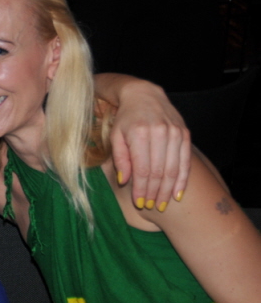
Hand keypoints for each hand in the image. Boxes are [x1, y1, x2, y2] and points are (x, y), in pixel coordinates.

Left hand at [108, 81, 190, 210]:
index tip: (139, 203)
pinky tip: (178, 194)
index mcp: (140, 134)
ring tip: (162, 204)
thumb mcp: (115, 136)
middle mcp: (160, 133)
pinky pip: (185, 162)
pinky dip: (182, 180)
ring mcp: (175, 133)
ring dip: (168, 190)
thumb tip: (124, 181)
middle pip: (159, 172)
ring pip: (174, 169)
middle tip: (151, 207)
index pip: (143, 169)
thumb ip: (120, 159)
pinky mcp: (185, 134)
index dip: (141, 189)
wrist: (143, 95)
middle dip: (155, 193)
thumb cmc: (125, 118)